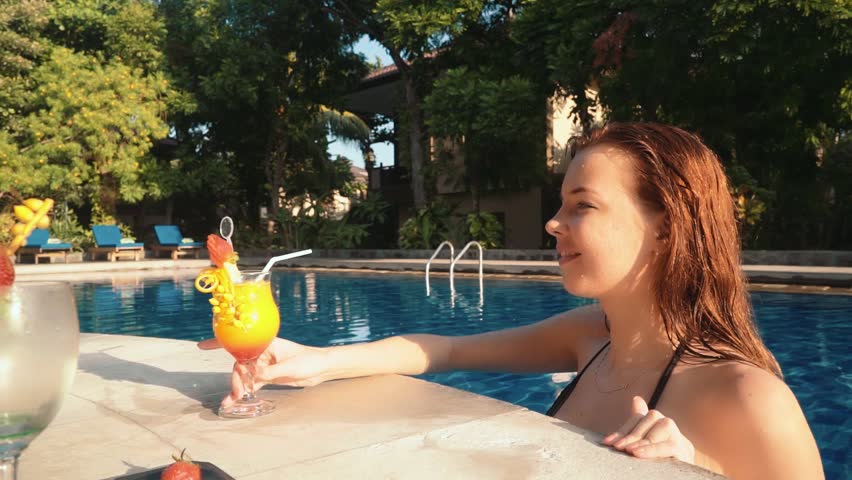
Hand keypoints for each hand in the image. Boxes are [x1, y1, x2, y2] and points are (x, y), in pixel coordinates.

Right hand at [197, 337, 329, 406]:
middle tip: (237, 391)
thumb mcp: (290, 366)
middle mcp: (262, 352)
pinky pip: (250, 384)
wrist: (321, 368)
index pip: (241, 341)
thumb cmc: (309, 360)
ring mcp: (263, 365)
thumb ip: (271, 371)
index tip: (202, 345)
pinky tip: (234, 401)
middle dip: (235, 377)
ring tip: (232, 400)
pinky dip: (243, 391)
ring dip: (237, 387)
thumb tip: (253, 377)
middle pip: (240, 363)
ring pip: (243, 375)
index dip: (220, 342)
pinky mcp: (266, 376)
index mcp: (266, 343)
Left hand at [602, 396, 694, 463]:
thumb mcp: (643, 449)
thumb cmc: (656, 468)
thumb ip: (637, 427)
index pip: (642, 417)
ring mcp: (682, 440)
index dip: (624, 428)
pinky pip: (670, 445)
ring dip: (643, 439)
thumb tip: (636, 399)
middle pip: (652, 417)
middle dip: (631, 433)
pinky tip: (638, 455)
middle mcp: (673, 430)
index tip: (607, 442)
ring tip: (628, 451)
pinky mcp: (687, 453)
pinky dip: (652, 449)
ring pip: (664, 425)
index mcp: (661, 427)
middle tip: (617, 447)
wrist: (678, 479)